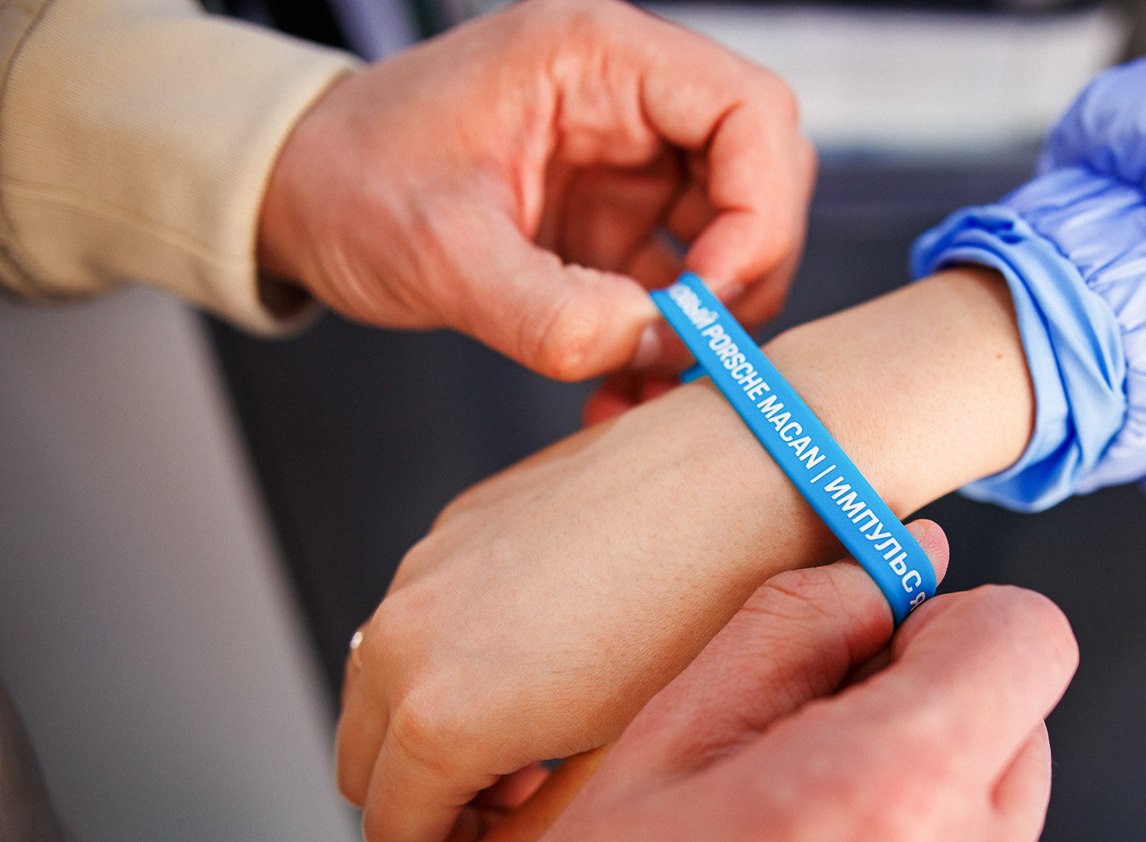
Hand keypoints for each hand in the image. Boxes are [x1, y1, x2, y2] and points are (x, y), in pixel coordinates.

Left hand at [258, 0, 812, 377]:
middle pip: (760, 179)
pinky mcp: (614, 224)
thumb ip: (548, 310)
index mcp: (597, 58)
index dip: (760, 209)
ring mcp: (628, 166)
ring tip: (643, 387)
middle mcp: (629, 102)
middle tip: (690, 353)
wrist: (296, 198)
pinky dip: (664, 347)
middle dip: (742, 276)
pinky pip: (678, 288)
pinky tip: (620, 390)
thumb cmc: (350, 181)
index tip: (711, 298)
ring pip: (731, 242)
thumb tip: (652, 348)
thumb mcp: (439, 252)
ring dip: (704, 326)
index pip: (749, 111)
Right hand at [338, 269, 1034, 841]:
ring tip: (536, 726)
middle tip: (520, 797)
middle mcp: (406, 637)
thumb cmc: (712, 614)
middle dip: (429, 798)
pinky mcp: (457, 520)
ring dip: (432, 724)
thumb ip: (531, 839)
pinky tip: (543, 647)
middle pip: (363, 765)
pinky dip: (447, 652)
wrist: (751, 470)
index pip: (392, 835)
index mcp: (439, 714)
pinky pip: (418, 613)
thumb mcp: (624, 758)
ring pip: (381, 684)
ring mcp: (424, 568)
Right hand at [458, 527, 1075, 841]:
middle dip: (932, 734)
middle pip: (1017, 740)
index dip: (955, 628)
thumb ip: (781, 638)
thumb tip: (876, 578)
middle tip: (813, 782)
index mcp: (885, 797)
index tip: (891, 659)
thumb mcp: (651, 760)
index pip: (1023, 638)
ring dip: (927, 839)